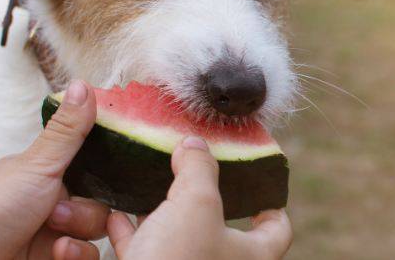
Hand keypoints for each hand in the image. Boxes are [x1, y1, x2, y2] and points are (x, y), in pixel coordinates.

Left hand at [0, 79, 108, 259]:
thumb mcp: (39, 164)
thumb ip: (69, 130)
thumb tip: (84, 84)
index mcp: (51, 176)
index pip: (96, 173)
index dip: (104, 178)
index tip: (106, 178)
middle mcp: (55, 205)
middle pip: (101, 207)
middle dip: (85, 213)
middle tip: (57, 214)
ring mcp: (54, 235)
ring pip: (96, 235)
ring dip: (80, 236)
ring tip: (54, 239)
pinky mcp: (52, 259)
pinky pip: (86, 257)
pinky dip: (74, 255)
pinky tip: (55, 253)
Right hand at [107, 136, 292, 259]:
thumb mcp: (197, 202)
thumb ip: (199, 168)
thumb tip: (194, 144)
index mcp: (251, 254)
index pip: (278, 228)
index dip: (272, 204)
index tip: (259, 184)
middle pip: (221, 227)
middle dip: (204, 199)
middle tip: (194, 173)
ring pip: (179, 239)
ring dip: (164, 213)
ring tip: (151, 184)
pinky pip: (144, 252)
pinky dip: (131, 233)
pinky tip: (116, 215)